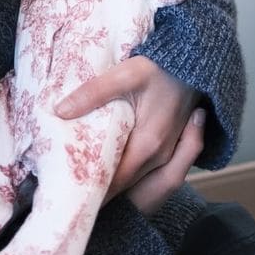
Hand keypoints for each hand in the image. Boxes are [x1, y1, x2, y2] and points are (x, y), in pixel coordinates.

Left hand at [55, 56, 202, 212]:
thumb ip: (94, 93)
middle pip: (123, 181)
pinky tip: (103, 160)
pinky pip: (142, 165)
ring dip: (110, 178)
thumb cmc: (161, 67)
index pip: (115, 179)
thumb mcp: (127, 73)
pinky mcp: (168, 144)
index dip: (91, 186)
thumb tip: (60, 111)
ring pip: (133, 176)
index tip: (67, 190)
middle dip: (97, 186)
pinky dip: (123, 168)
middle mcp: (160, 155)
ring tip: (79, 178)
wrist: (194, 63)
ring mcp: (167, 151)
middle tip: (67, 187)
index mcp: (148, 144)